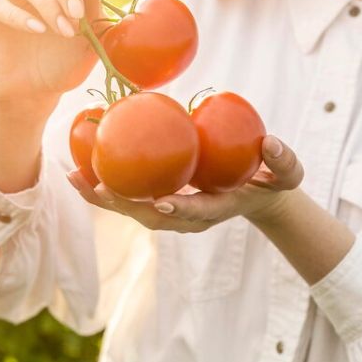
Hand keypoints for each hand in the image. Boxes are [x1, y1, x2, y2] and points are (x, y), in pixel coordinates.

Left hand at [66, 135, 303, 232]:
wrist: (258, 194)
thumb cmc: (271, 180)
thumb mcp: (288, 173)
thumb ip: (284, 162)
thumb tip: (271, 143)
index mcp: (216, 210)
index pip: (195, 213)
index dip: (180, 208)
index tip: (163, 199)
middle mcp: (187, 218)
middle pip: (150, 216)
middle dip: (122, 205)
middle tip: (95, 185)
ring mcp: (171, 213)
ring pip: (132, 209)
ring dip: (102, 197)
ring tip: (73, 177)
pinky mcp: (159, 201)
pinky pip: (129, 195)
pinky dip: (105, 185)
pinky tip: (80, 166)